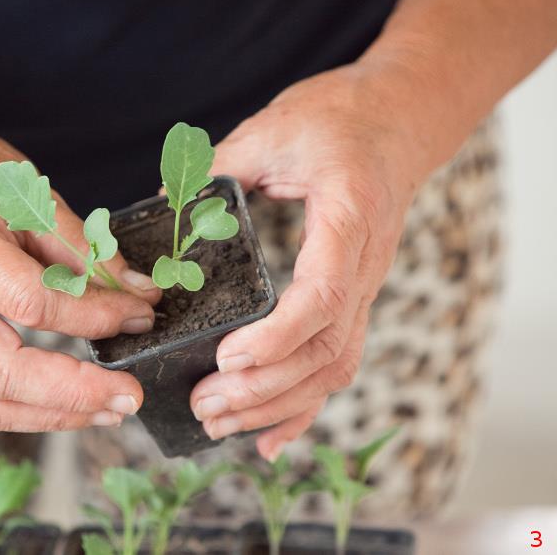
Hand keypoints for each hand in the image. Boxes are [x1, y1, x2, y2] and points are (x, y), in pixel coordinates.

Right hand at [0, 124, 161, 432]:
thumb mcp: (32, 195)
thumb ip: (85, 250)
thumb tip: (138, 295)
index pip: (31, 302)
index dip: (94, 316)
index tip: (139, 315)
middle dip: (74, 393)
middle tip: (128, 395)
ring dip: (52, 416)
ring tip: (106, 409)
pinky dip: (27, 410)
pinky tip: (68, 403)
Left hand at [189, 66, 431, 459]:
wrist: (397, 118)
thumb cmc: (339, 118)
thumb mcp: (272, 129)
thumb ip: (218, 169)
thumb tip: (159, 206)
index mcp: (347, 220)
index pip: (323, 296)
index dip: (277, 336)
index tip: (228, 356)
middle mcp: (364, 266)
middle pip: (327, 350)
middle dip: (264, 388)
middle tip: (204, 404)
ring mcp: (365, 288)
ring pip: (333, 368)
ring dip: (276, 404)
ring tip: (217, 423)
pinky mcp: (353, 299)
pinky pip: (337, 362)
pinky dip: (304, 406)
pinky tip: (268, 438)